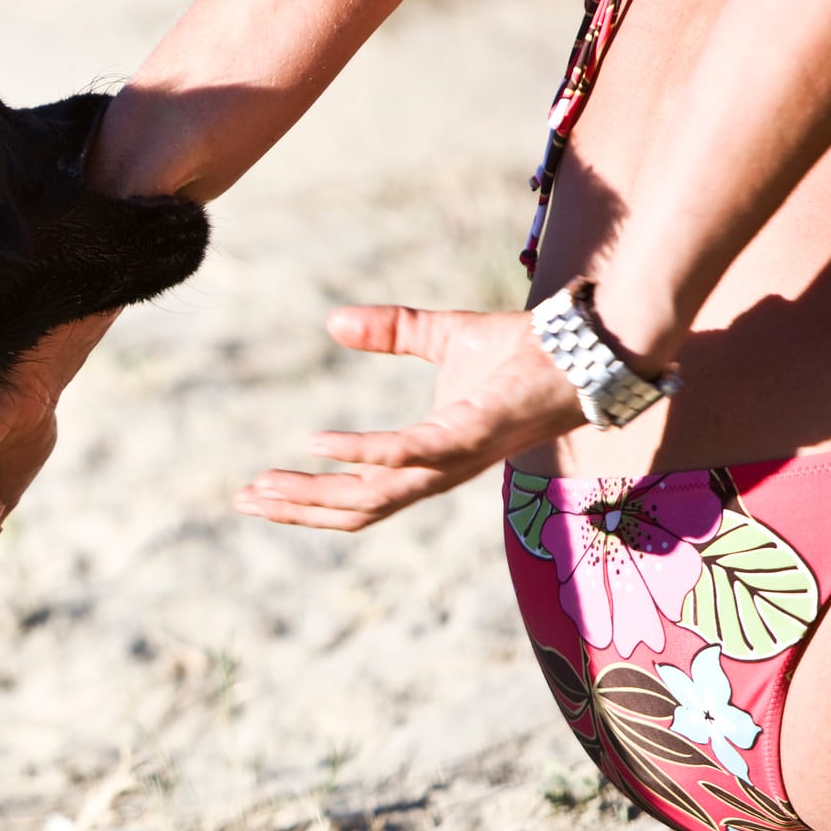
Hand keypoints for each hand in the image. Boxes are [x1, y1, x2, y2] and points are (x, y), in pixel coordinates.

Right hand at [233, 304, 584, 530]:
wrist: (584, 343)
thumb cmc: (525, 348)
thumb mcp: (441, 336)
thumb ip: (391, 330)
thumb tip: (334, 321)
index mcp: (430, 456)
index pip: (360, 494)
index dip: (308, 498)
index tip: (259, 491)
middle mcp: (439, 469)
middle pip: (357, 509)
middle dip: (297, 509)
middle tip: (245, 500)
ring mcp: (454, 456)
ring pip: (373, 496)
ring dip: (314, 496)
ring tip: (266, 486)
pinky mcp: (470, 433)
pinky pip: (406, 453)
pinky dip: (359, 454)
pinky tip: (317, 444)